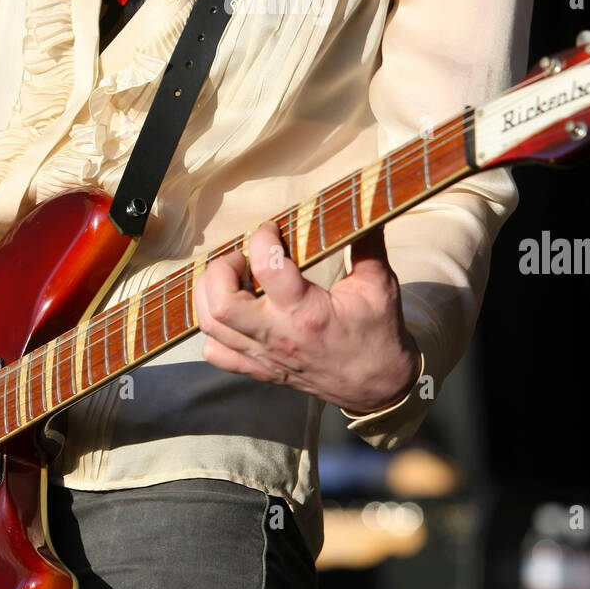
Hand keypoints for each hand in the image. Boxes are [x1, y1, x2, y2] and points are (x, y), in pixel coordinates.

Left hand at [194, 221, 421, 415]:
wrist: (378, 386)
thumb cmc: (378, 332)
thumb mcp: (379, 283)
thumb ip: (366, 242)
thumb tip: (366, 202)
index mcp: (307, 313)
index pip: (265, 266)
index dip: (261, 237)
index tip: (272, 228)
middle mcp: (278, 336)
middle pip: (220, 303)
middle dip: (221, 269)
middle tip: (241, 257)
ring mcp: (264, 357)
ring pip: (210, 326)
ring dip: (210, 294)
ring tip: (231, 277)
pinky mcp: (260, 370)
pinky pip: (217, 353)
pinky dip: (213, 329)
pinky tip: (232, 311)